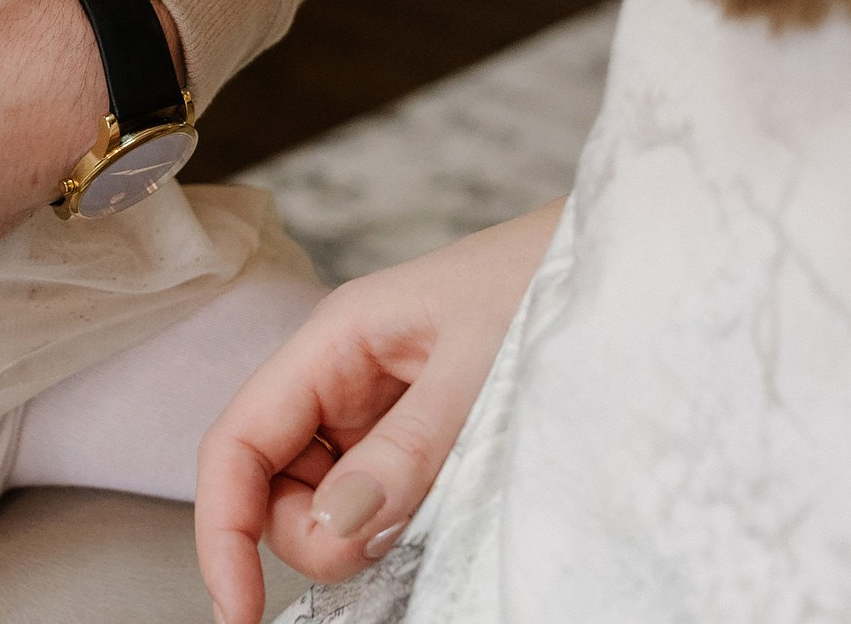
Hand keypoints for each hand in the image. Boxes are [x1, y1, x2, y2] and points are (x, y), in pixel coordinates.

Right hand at [194, 201, 562, 623]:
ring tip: (444, 498)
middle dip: (313, 532)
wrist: (626, 261)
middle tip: (393, 537)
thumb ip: (406, 450)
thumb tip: (333, 527)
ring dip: (364, 530)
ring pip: (325, 502)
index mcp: (334, 341)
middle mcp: (343, 377)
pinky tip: (449, 502)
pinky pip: (380, 501)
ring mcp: (379, 410)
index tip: (240, 608)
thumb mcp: (480, 369)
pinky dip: (400, 524)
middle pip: (274, 485)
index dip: (223, 528)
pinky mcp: (418, 437)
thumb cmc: (548, 280)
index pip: (237, 442)